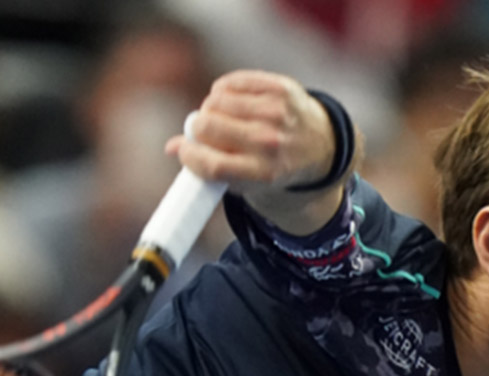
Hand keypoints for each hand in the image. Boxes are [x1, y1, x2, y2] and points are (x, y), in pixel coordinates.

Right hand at [165, 70, 335, 194]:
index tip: (183, 148)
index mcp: (261, 175)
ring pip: (217, 100)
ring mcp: (277, 114)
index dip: (189, 155)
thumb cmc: (269, 166)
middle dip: (197, 127)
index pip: (213, 165)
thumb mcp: (244, 181)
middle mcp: (270, 144)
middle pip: (210, 126)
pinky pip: (232, 82)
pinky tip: (230, 100)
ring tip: (219, 116)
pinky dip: (223, 91)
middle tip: (201, 129)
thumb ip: (208, 168)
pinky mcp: (280, 88)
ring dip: (211, 108)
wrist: (317, 146)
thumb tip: (171, 147)